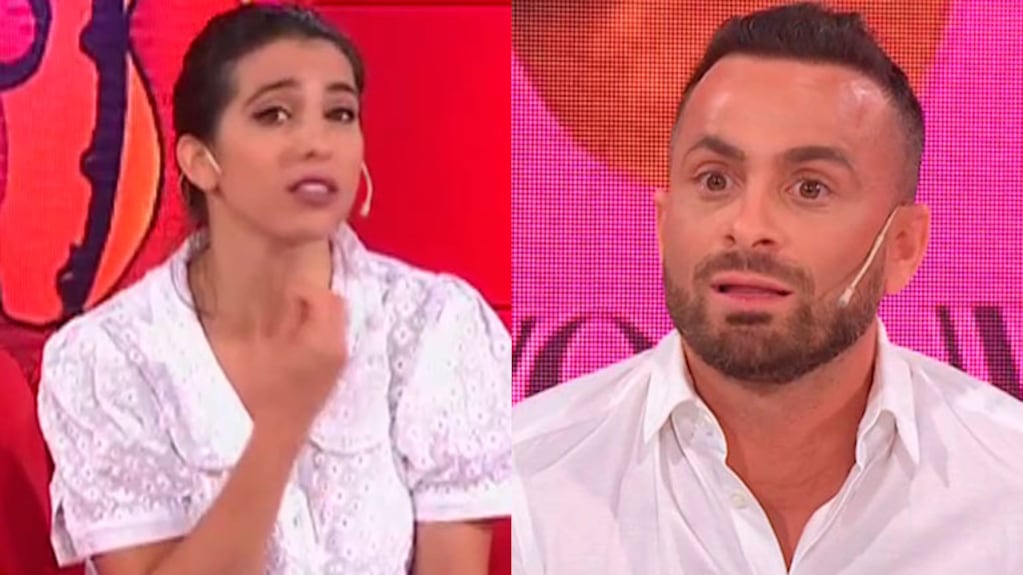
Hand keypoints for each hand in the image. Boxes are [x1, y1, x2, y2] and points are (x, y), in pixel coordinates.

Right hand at [247, 282, 347, 437]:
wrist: (279, 432)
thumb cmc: (264, 392)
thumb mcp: (261, 350)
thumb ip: (275, 318)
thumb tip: (282, 296)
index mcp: (322, 339)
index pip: (324, 297)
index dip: (302, 290)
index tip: (284, 294)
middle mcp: (338, 346)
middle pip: (336, 304)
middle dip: (314, 297)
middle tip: (288, 303)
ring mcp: (340, 359)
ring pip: (337, 319)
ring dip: (317, 312)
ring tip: (290, 321)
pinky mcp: (337, 369)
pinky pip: (334, 335)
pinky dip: (320, 328)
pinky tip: (297, 341)